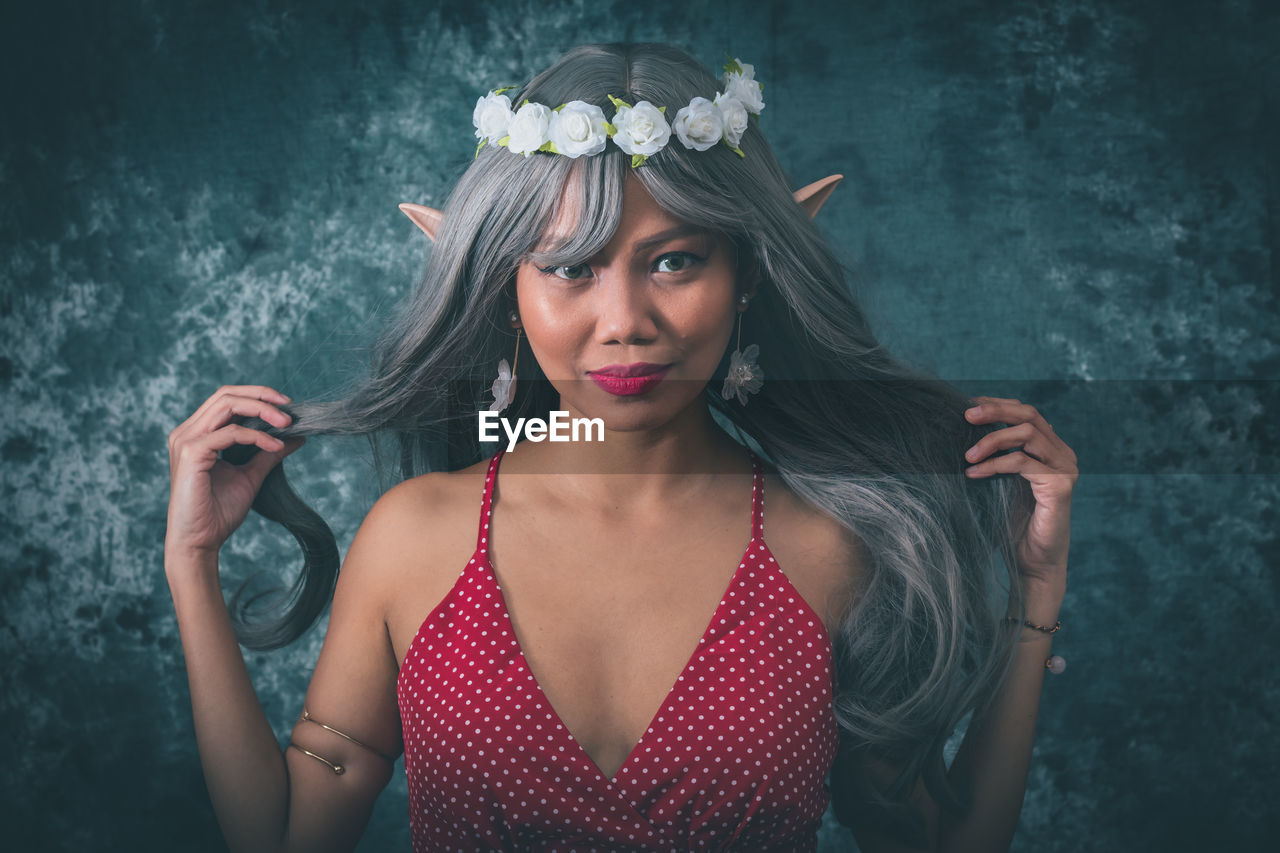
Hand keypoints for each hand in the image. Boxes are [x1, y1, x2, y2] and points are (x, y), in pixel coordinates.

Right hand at [166, 385, 303, 564]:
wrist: (200, 541)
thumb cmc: (219, 512)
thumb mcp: (251, 475)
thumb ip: (269, 452)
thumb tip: (296, 436)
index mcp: (197, 434)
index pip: (227, 399)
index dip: (258, 396)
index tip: (288, 407)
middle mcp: (187, 432)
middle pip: (226, 394)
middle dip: (262, 396)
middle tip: (290, 409)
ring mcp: (186, 440)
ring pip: (227, 405)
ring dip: (262, 410)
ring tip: (287, 423)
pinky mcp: (191, 453)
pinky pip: (231, 433)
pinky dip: (257, 436)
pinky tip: (276, 447)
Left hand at [962, 396, 1077, 589]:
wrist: (1033, 563)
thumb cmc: (1014, 524)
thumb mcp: (1002, 481)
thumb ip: (997, 455)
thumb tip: (966, 430)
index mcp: (1051, 449)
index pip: (1027, 413)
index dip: (998, 404)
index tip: (969, 406)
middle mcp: (1063, 454)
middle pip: (1030, 416)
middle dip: (995, 411)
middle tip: (966, 416)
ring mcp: (1065, 469)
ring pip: (1027, 434)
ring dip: (992, 440)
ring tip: (967, 456)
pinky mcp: (1059, 486)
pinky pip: (1022, 462)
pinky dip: (995, 463)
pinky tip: (974, 473)